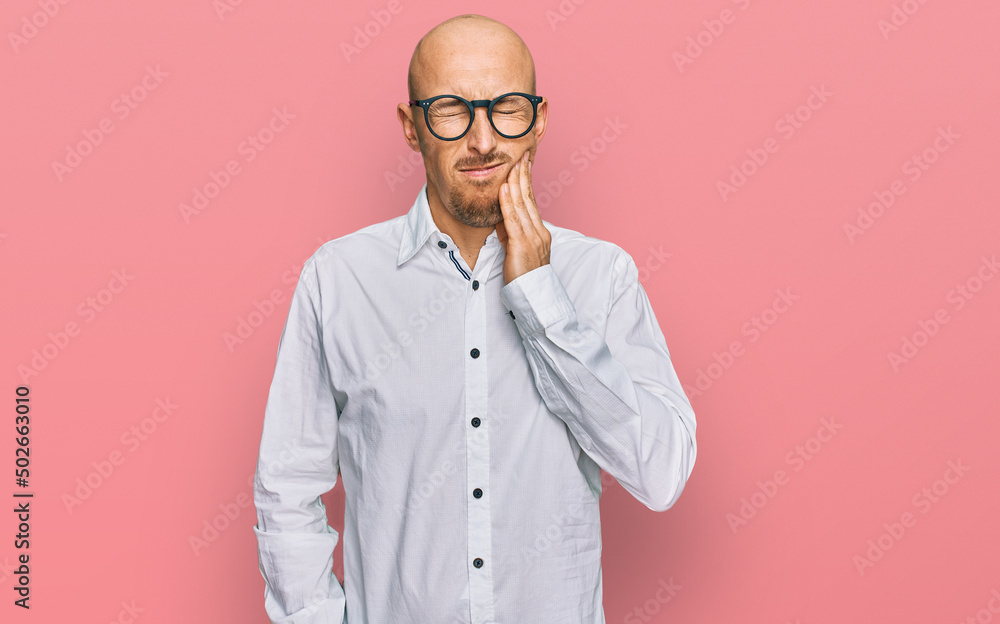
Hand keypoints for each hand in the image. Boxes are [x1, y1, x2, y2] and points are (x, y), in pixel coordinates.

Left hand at [496, 150, 550, 284]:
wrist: (534, 298)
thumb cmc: (525, 277)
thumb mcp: (516, 250)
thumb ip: (509, 233)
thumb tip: (500, 218)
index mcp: (539, 232)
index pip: (532, 202)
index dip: (527, 182)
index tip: (523, 165)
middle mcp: (539, 232)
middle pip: (529, 198)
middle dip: (524, 176)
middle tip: (521, 155)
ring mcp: (532, 238)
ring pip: (522, 205)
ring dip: (516, 183)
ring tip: (511, 165)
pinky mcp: (522, 246)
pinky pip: (514, 220)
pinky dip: (508, 203)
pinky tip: (504, 189)